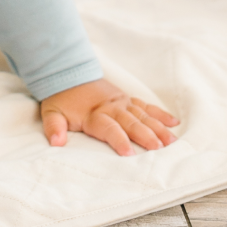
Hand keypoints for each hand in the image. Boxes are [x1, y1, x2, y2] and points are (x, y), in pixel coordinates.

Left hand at [41, 79, 177, 155]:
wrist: (67, 73)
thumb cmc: (60, 99)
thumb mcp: (51, 113)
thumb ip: (54, 128)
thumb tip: (57, 143)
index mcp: (94, 114)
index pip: (109, 129)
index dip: (119, 140)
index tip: (129, 153)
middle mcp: (112, 108)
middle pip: (131, 123)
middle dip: (146, 136)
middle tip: (160, 149)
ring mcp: (122, 102)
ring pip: (143, 116)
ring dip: (159, 128)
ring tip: (172, 141)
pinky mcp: (127, 99)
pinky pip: (146, 106)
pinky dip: (160, 114)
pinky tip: (174, 123)